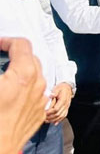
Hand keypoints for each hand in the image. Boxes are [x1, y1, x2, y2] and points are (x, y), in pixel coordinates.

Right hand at [0, 37, 46, 153]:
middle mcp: (38, 84)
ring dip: (21, 71)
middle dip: (15, 55)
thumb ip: (0, 68)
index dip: (7, 41)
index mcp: (24, 74)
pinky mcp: (40, 112)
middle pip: (31, 59)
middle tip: (0, 57)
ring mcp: (41, 99)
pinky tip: (10, 94)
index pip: (22, 45)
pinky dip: (25, 87)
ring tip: (5, 76)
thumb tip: (2, 63)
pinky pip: (36, 92)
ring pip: (35, 76)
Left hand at [45, 82, 72, 123]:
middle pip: (58, 114)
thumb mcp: (57, 88)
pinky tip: (55, 123)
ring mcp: (67, 107)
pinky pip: (64, 116)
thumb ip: (54, 92)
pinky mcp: (66, 109)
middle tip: (43, 118)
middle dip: (50, 117)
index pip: (56, 109)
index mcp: (63, 100)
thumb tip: (51, 95)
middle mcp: (66, 104)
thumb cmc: (61, 88)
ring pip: (61, 116)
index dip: (49, 112)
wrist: (67, 88)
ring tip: (47, 121)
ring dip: (53, 119)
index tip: (43, 113)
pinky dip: (59, 120)